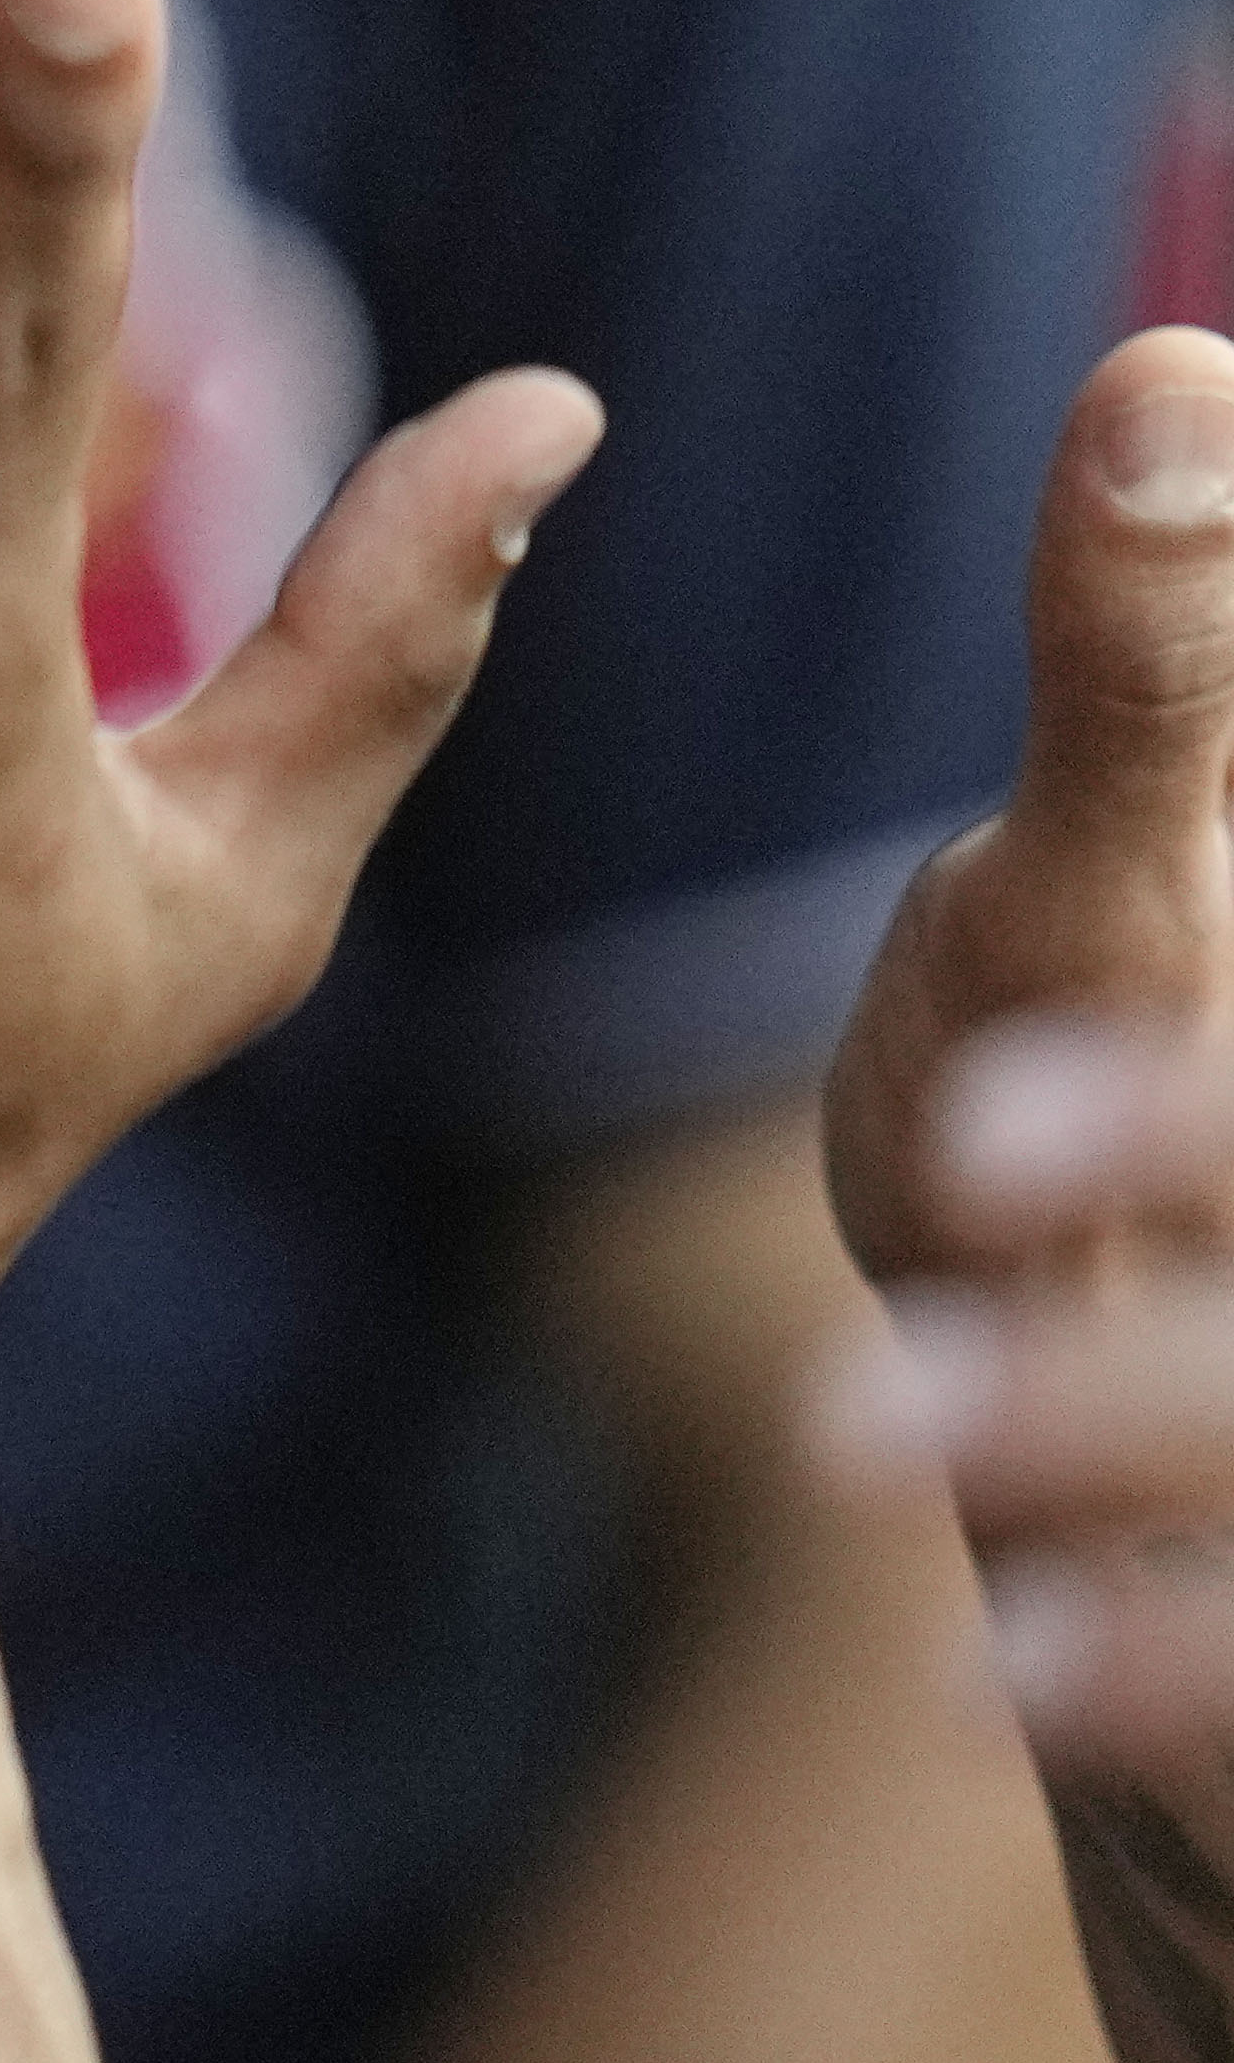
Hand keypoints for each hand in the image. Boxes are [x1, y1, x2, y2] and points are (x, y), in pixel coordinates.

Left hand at [805, 326, 1233, 2062]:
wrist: (1138, 1469)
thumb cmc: (1133, 1103)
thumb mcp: (1120, 880)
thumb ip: (1163, 668)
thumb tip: (1167, 386)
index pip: (1208, 1014)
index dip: (1166, 1088)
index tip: (999, 1101)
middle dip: (1137, 1274)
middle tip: (953, 1191)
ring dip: (1091, 1433)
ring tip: (863, 1438)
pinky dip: (1134, 1676)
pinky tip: (977, 1674)